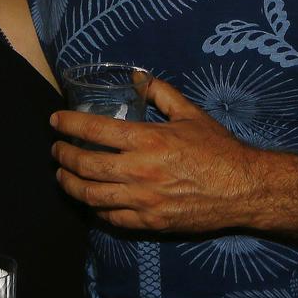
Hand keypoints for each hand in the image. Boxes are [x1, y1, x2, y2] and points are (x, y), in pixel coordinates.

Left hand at [51, 77, 263, 231]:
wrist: (243, 188)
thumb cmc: (217, 148)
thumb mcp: (189, 113)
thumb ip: (160, 92)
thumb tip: (137, 75)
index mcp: (147, 140)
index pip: (94, 131)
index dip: (69, 125)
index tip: (55, 121)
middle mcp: (140, 171)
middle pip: (86, 165)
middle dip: (63, 156)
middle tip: (56, 149)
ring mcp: (143, 200)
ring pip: (91, 196)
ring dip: (70, 184)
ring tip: (62, 175)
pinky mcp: (150, 222)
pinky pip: (112, 218)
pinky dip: (95, 208)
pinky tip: (90, 199)